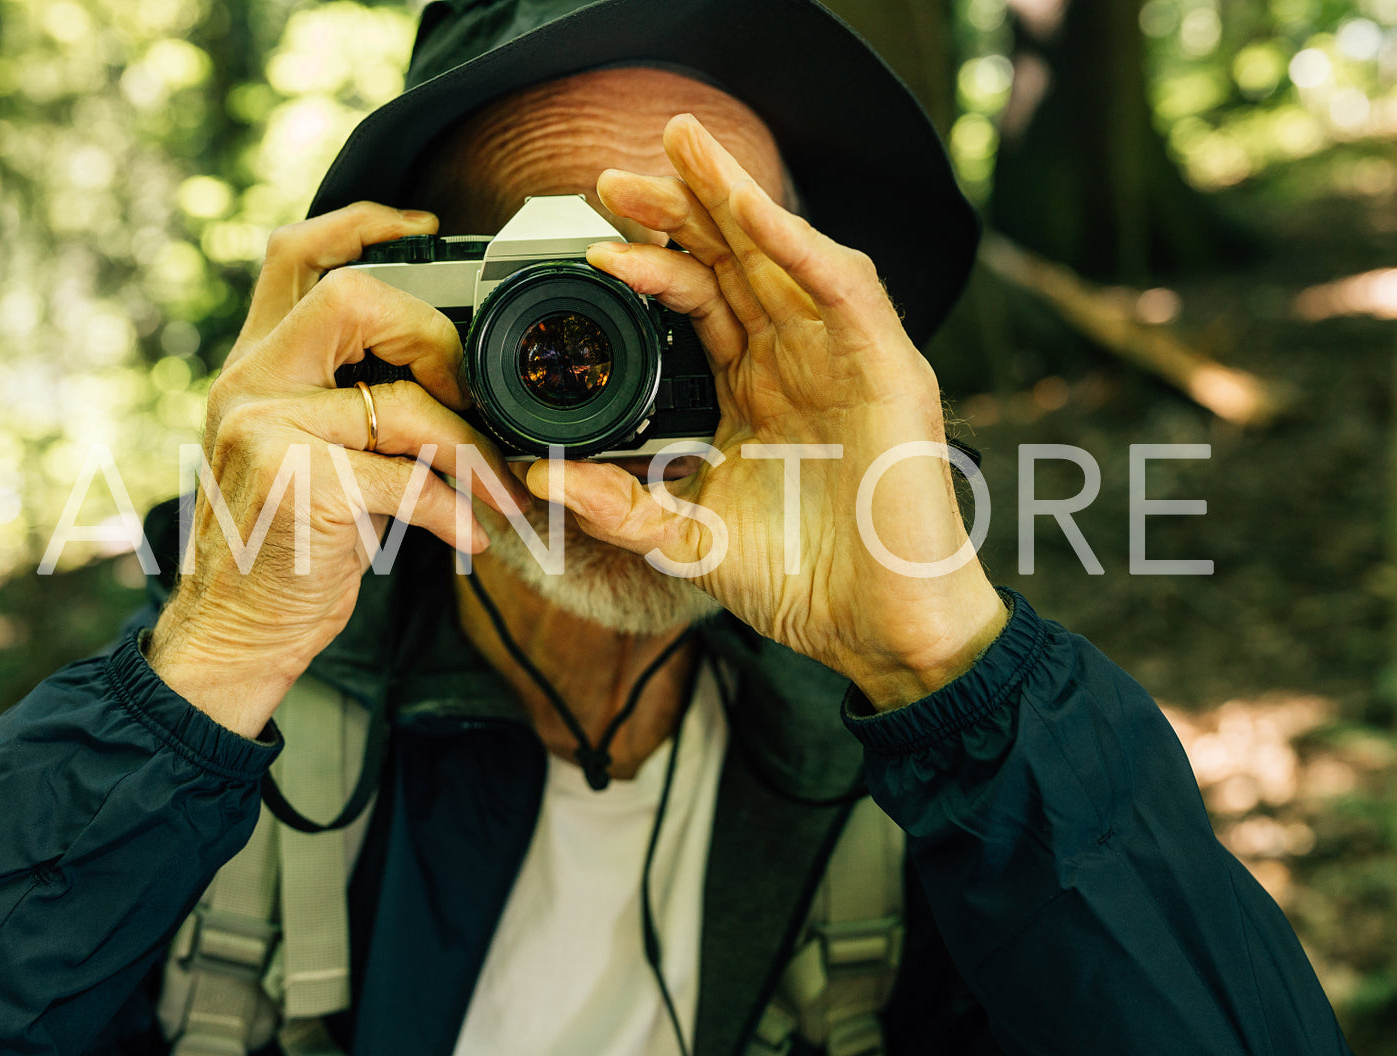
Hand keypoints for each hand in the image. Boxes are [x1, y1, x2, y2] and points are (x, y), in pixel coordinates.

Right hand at [148, 203, 529, 736]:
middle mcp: (248, 385)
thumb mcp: (305, 454)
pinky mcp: (296, 488)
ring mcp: (264, 433)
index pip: (292, 255)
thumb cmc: (288, 543)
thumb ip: (349, 401)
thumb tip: (452, 375)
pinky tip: (474, 538)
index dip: (359, 224)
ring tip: (501, 488)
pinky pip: (409, 482)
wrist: (236, 632)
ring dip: (473, 451)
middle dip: (434, 338)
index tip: (423, 226)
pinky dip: (457, 512)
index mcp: (254, 367)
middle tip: (470, 393)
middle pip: (352, 300)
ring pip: (401, 405)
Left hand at [525, 116, 1006, 708]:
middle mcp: (797, 361)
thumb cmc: (801, 582)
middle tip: (616, 172)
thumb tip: (540, 480)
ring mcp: (845, 359)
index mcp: (754, 388)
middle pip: (736, 260)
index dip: (649, 263)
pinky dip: (801, 249)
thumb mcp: (689, 540)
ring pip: (787, 255)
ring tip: (683, 149)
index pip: (699, 301)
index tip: (590, 245)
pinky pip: (844, 293)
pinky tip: (756, 213)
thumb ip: (621, 507)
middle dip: (679, 207)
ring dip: (736, 200)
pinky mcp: (889, 370)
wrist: (876, 629)